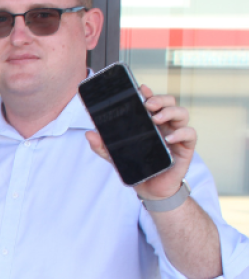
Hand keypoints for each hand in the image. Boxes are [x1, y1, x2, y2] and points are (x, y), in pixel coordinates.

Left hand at [86, 84, 196, 199]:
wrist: (151, 190)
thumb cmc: (138, 168)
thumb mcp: (116, 157)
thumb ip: (103, 146)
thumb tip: (89, 134)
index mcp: (150, 123)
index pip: (152, 102)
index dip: (149, 93)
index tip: (140, 88)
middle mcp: (165, 126)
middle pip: (169, 103)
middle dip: (160, 99)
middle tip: (148, 104)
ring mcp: (176, 135)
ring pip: (182, 114)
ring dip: (170, 112)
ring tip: (156, 118)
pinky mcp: (185, 148)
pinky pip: (190, 134)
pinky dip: (182, 132)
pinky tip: (169, 138)